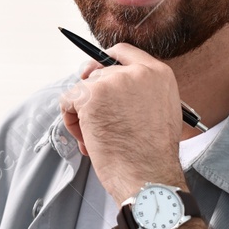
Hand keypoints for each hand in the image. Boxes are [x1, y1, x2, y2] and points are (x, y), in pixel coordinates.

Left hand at [59, 43, 184, 200]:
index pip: (123, 52)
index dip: (105, 62)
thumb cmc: (153, 154)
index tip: (93, 74)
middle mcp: (136, 72)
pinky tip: (87, 140)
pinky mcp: (91, 95)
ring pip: (82, 89)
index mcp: (158, 73)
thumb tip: (110, 85)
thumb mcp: (161, 110)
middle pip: (98, 74)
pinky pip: (67, 101)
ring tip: (97, 138)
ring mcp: (112, 81)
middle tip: (101, 126)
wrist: (148, 175)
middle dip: (94, 99)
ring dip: (83, 114)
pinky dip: (70, 121)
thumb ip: (142, 92)